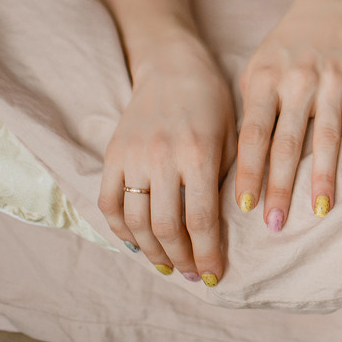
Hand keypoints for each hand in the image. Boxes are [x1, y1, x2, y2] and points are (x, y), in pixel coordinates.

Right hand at [98, 35, 235, 284]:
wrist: (173, 66)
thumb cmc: (213, 101)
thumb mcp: (232, 137)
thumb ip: (227, 179)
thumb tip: (227, 228)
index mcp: (199, 153)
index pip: (201, 219)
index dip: (206, 253)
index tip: (214, 275)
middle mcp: (162, 157)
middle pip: (166, 226)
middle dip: (181, 258)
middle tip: (192, 274)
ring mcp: (133, 156)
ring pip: (136, 221)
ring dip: (152, 250)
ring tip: (168, 264)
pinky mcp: (113, 154)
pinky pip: (109, 204)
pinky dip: (121, 230)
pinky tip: (138, 243)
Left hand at [235, 0, 341, 230]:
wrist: (327, 11)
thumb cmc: (283, 52)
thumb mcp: (255, 72)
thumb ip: (249, 113)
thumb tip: (234, 167)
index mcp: (265, 80)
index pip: (254, 134)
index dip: (248, 171)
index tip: (243, 207)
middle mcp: (299, 81)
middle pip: (288, 142)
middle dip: (281, 186)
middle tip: (275, 223)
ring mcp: (333, 81)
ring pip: (327, 134)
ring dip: (324, 175)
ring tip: (321, 210)